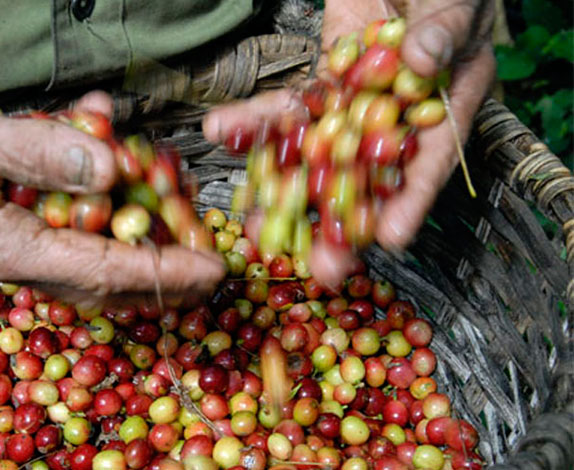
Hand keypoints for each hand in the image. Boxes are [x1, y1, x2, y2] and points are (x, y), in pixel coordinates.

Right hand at [0, 54, 224, 306]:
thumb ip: (35, 154)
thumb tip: (108, 173)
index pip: (98, 270)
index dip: (161, 271)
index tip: (209, 269)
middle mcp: (11, 254)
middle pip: (104, 278)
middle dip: (163, 275)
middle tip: (213, 269)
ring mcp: (14, 239)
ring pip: (94, 254)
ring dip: (142, 241)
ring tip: (185, 226)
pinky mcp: (16, 217)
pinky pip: (74, 222)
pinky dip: (107, 201)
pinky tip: (124, 164)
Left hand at [204, 0, 495, 287]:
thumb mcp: (456, 4)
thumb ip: (444, 32)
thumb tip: (421, 64)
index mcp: (444, 107)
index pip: (430, 160)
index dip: (412, 199)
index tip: (393, 239)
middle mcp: (397, 117)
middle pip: (368, 176)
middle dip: (341, 222)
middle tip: (319, 268)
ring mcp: (355, 105)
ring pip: (320, 153)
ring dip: (287, 188)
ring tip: (257, 226)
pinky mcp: (323, 86)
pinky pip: (290, 109)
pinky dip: (257, 121)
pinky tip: (223, 132)